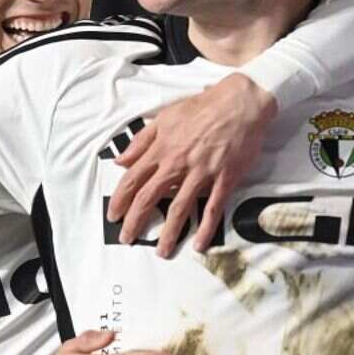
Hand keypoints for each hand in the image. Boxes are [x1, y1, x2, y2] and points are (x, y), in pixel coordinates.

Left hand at [105, 72, 277, 255]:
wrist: (239, 103)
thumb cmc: (202, 107)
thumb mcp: (165, 117)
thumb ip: (141, 141)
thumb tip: (120, 160)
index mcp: (161, 149)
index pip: (133, 180)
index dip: (120, 200)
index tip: (114, 215)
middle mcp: (177, 163)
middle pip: (149, 198)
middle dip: (135, 222)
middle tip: (128, 238)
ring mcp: (201, 173)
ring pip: (179, 208)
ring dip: (169, 232)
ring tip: (162, 251)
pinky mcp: (224, 179)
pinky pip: (212, 208)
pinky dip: (205, 228)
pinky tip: (198, 244)